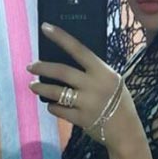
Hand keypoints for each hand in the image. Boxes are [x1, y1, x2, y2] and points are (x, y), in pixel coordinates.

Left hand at [27, 23, 141, 151]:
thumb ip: (94, 72)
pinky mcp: (81, 119)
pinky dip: (53, 107)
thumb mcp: (113, 81)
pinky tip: (52, 105)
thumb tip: (67, 61)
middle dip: (42, 68)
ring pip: (56, 93)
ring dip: (41, 88)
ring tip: (33, 86)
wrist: (127, 131)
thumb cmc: (119, 102)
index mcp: (103, 72)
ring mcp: (87, 103)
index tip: (45, 27)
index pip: (79, 49)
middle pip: (62, 72)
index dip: (61, 37)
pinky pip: (59, 110)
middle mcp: (94, 86)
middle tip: (30, 66)